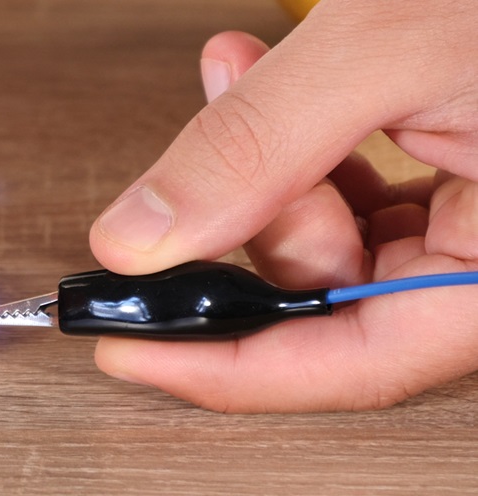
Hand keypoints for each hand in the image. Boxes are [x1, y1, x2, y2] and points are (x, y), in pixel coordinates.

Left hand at [89, 0, 477, 411]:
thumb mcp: (392, 47)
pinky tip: (271, 87)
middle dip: (247, 212)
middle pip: (329, 293)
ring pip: (332, 239)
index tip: (131, 349)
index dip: (226, 367)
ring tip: (240, 71)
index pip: (355, 361)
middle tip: (203, 147)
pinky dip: (301, 147)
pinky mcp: (461, 182)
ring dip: (264, 165)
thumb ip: (260, 147)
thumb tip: (143, 237)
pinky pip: (357, 196)